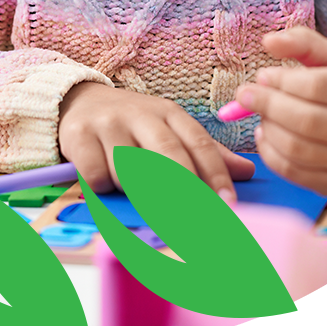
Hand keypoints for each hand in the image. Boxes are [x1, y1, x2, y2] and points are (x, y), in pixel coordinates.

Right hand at [58, 82, 255, 201]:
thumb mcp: (169, 129)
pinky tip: (103, 181)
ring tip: (133, 190)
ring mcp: (108, 124)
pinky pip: (96, 176)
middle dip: (185, 193)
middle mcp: (141, 114)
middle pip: (168, 156)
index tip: (228, 205)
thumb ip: (205, 153)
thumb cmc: (132, 124)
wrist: (80, 101)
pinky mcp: (79, 135)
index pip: (199, 144)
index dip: (216, 176)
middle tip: (195, 223)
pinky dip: (102, 187)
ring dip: (135, 191)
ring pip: (130, 172)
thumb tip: (247, 171)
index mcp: (169, 113)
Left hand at [233, 27, 326, 195]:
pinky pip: (291, 170)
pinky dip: (268, 150)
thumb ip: (302, 42)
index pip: (319, 86)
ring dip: (268, 126)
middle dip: (268, 104)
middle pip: (307, 120)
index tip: (263, 75)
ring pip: (296, 147)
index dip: (283, 79)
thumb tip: (269, 41)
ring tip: (261, 113)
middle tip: (246, 94)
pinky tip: (266, 133)